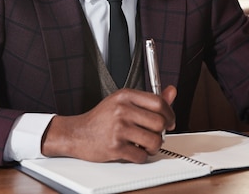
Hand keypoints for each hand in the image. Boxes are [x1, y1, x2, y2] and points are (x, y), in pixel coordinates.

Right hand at [41, 85, 176, 162]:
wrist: (77, 133)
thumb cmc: (100, 119)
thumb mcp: (122, 102)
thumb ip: (148, 99)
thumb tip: (172, 91)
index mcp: (125, 96)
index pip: (158, 102)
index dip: (169, 113)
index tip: (169, 121)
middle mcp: (122, 110)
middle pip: (159, 122)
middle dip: (162, 132)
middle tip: (155, 134)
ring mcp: (118, 128)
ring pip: (154, 140)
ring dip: (153, 146)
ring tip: (145, 144)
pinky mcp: (115, 146)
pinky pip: (141, 156)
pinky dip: (141, 157)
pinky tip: (134, 151)